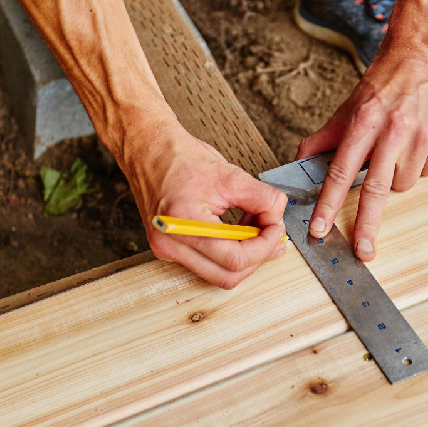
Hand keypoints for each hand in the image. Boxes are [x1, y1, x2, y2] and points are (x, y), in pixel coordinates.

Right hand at [123, 124, 286, 288]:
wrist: (149, 151)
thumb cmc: (180, 158)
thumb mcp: (230, 174)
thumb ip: (262, 198)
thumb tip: (278, 216)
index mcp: (183, 224)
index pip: (235, 258)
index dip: (264, 246)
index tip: (276, 228)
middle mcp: (171, 244)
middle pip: (228, 276)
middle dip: (257, 256)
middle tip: (272, 232)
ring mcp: (167, 250)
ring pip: (219, 275)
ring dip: (245, 257)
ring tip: (255, 228)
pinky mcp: (169, 249)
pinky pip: (207, 265)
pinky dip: (228, 253)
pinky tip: (237, 231)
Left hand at [297, 46, 427, 261]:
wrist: (423, 55)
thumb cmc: (384, 84)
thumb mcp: (349, 107)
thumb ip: (324, 137)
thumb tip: (299, 161)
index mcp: (364, 121)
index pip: (341, 170)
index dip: (328, 203)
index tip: (320, 229)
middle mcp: (393, 129)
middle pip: (376, 189)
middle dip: (368, 224)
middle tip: (364, 251)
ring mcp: (422, 134)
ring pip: (404, 183)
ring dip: (396, 178)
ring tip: (397, 150)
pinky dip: (420, 166)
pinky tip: (418, 143)